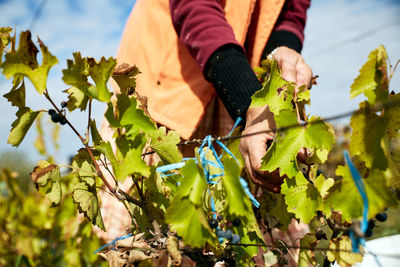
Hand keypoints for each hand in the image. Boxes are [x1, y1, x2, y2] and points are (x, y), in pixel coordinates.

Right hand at [239, 47, 312, 191]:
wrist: (263, 105)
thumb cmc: (276, 113)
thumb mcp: (288, 126)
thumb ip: (297, 143)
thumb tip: (307, 160)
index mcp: (252, 141)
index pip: (259, 167)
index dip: (274, 174)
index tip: (289, 175)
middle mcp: (244, 149)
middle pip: (254, 174)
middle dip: (271, 181)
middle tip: (288, 182)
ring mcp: (244, 153)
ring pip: (253, 175)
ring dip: (267, 182)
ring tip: (282, 187)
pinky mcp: (248, 155)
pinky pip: (253, 171)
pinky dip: (265, 178)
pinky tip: (277, 182)